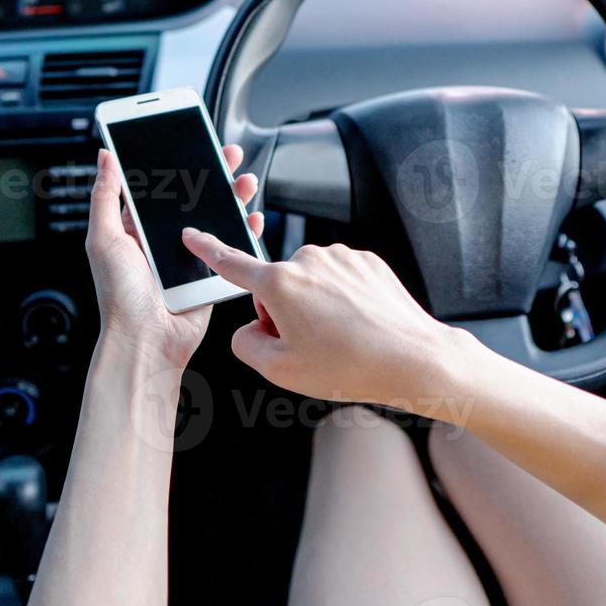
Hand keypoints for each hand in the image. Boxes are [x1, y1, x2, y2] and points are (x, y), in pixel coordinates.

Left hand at [86, 145, 263, 366]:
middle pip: (192, 198)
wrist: (146, 341)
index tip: (191, 143)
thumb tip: (105, 158)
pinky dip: (245, 231)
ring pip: (215, 219)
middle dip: (212, 174)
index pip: (159, 187)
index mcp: (136, 230)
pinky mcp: (209, 275)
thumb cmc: (119, 297)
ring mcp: (188, 258)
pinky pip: (230, 248)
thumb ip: (104, 197)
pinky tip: (252, 217)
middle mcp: (163, 241)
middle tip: (228, 154)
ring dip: (232, 197)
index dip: (176, 164)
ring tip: (244, 180)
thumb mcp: (103, 239)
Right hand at [179, 233, 470, 406]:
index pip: (232, 264)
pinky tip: (358, 324)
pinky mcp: (366, 260)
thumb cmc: (349, 367)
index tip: (192, 235)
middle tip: (310, 346)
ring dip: (314, 306)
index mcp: (279, 284)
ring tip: (341, 339)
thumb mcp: (281, 371)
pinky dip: (342, 299)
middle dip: (283, 312)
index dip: (207, 250)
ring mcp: (340, 256)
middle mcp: (308, 259)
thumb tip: (248, 330)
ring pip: (310, 282)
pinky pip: (339, 279)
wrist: (413, 359)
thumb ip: (246, 346)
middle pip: (276, 286)